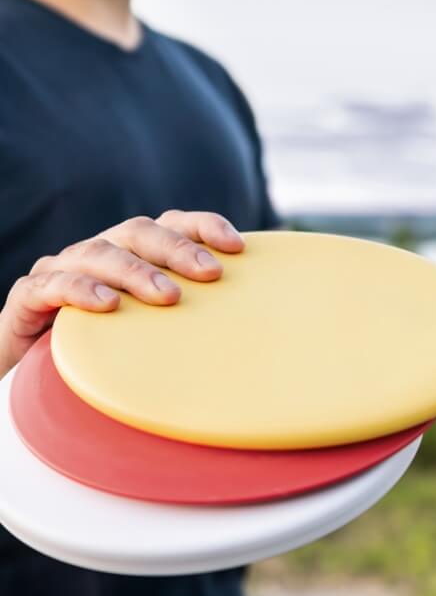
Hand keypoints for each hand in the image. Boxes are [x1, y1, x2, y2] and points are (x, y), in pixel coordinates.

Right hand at [0, 210, 243, 377]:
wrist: (34, 372)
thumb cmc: (105, 349)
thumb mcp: (150, 332)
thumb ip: (186, 322)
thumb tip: (244, 333)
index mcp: (130, 253)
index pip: (170, 224)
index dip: (202, 227)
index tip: (237, 247)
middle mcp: (99, 252)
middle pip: (138, 232)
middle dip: (177, 249)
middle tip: (210, 274)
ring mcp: (62, 269)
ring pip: (100, 253)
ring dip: (136, 271)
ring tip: (168, 296)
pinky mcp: (31, 295)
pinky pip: (54, 285)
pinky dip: (81, 290)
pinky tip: (107, 305)